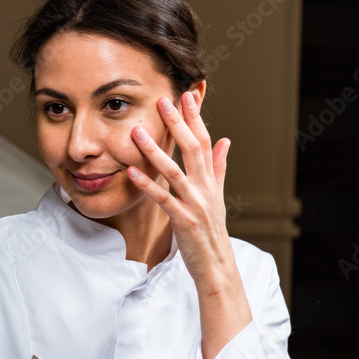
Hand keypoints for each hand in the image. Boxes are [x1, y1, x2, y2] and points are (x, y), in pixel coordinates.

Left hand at [128, 93, 251, 358]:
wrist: (216, 263)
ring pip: (173, 171)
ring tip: (136, 132)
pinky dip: (147, 185)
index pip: (204, 141)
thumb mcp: (217, 194)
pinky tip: (132, 172)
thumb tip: (226, 140)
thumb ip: (219, 166)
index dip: (195, 117)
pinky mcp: (181, 220)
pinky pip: (162, 199)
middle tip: (162, 100)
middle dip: (177, 123)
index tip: (186, 95)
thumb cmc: (212, 230)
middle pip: (191, 148)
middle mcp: (205, 187)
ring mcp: (194, 203)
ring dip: (154, 150)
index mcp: (211, 179)